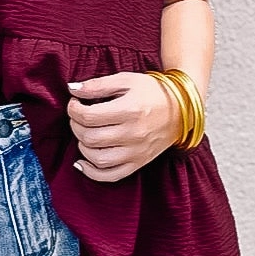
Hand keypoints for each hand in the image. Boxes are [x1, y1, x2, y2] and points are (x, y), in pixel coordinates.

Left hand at [66, 72, 181, 182]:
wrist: (182, 108)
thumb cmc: (153, 92)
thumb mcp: (126, 80)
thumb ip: (98, 85)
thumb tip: (72, 89)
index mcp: (130, 110)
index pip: (88, 116)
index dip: (74, 109)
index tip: (75, 103)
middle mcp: (133, 134)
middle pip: (90, 137)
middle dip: (76, 125)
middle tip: (79, 116)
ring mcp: (136, 152)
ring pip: (97, 158)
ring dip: (83, 146)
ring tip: (85, 133)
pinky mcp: (139, 163)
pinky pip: (111, 176)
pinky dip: (92, 173)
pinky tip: (83, 162)